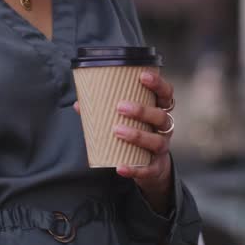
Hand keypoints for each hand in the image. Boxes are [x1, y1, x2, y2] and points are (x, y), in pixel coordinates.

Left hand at [72, 71, 175, 212]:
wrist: (150, 167)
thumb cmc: (136, 134)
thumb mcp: (127, 121)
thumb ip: (105, 111)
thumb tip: (79, 104)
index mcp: (158, 111)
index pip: (165, 94)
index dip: (157, 84)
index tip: (141, 76)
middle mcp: (163, 128)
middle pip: (160, 116)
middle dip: (142, 111)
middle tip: (120, 107)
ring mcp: (162, 148)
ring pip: (157, 141)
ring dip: (138, 136)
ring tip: (117, 131)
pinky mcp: (157, 167)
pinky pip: (149, 169)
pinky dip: (134, 169)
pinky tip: (120, 167)